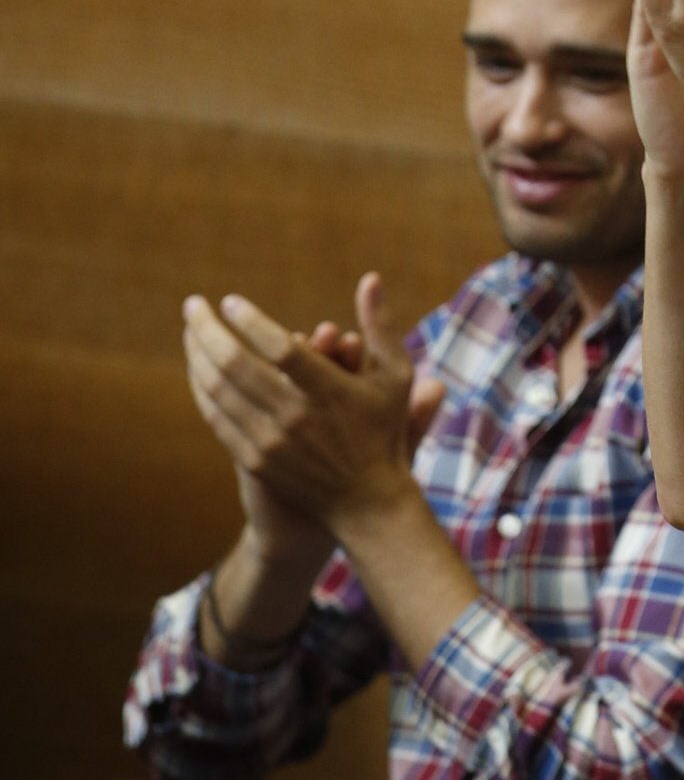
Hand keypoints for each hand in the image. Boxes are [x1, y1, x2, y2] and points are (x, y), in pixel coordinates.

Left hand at [183, 275, 424, 541]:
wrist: (365, 502)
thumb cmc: (384, 428)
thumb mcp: (396, 374)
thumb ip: (379, 325)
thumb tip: (370, 277)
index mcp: (329, 390)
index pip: (280, 347)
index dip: (251, 322)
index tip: (230, 301)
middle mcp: (294, 416)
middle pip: (235, 367)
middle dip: (207, 331)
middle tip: (192, 305)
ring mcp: (270, 442)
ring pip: (218, 392)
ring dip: (198, 357)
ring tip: (190, 329)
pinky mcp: (255, 460)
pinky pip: (217, 418)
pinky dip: (202, 389)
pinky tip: (197, 368)